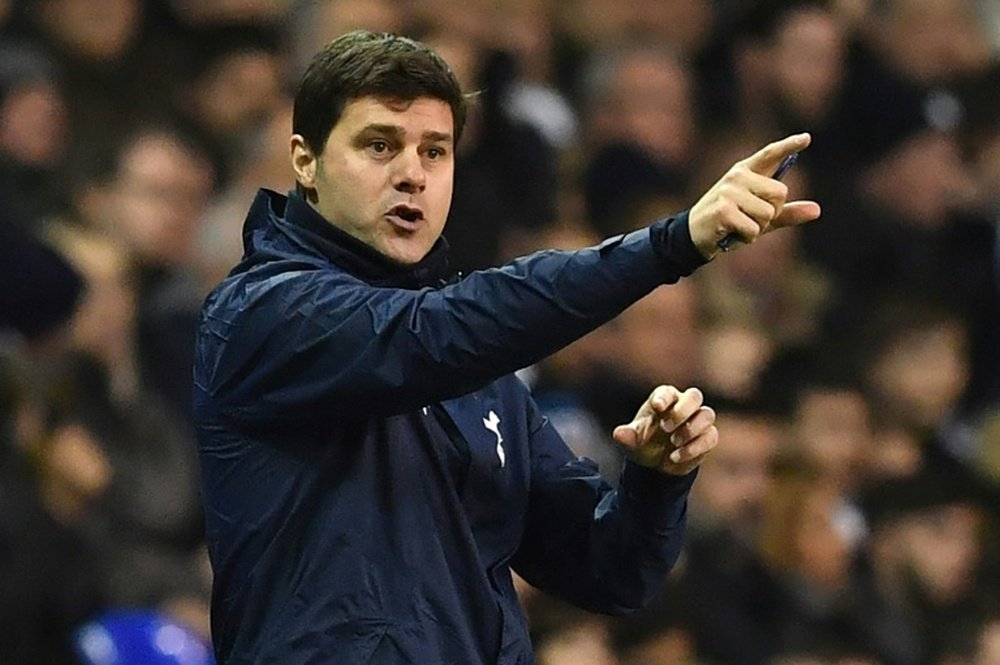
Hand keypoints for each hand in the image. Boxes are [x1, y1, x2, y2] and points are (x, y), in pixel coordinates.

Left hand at [612, 385, 717, 475]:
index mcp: (663, 400)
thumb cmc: (643, 443)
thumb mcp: (631, 442)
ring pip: (707, 414)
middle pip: (694, 396)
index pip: (667, 392)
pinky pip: (711, 437)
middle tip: (666, 428)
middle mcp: (683, 406)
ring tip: (673, 442)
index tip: (658, 406)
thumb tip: (618, 434)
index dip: (664, 397)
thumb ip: (626, 437)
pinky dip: (695, 447)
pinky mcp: (707, 437)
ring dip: (691, 429)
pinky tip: (676, 457)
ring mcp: (698, 421)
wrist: (657, 466)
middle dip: (682, 411)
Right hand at [688, 133, 821, 258]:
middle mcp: (738, 176)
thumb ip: (786, 213)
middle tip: (751, 218)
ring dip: (758, 228)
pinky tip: (732, 234)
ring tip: (739, 226)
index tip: (807, 138)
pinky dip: (748, 238)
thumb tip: (817, 210)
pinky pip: (754, 229)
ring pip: (768, 213)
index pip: (770, 154)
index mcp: (746, 171)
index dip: (789, 145)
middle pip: (780, 193)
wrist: (693, 235)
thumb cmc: (729, 223)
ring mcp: (729, 191)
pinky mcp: (723, 209)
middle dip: (772, 213)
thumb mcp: (759, 216)